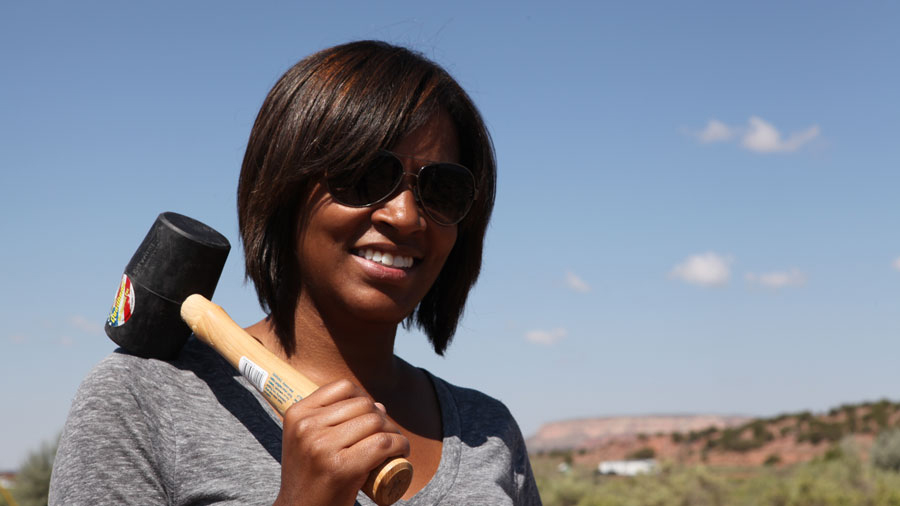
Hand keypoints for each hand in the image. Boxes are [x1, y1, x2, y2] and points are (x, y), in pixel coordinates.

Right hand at [273, 379, 409, 505]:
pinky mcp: (341, 467)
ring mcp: (322, 446)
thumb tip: (379, 405)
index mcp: (297, 414)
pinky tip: (402, 451)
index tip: (370, 417)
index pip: (343, 387)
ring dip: (393, 432)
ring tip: (394, 445)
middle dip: (382, 418)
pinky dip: (400, 445)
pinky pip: (383, 443)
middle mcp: (306, 427)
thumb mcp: (307, 440)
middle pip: (364, 405)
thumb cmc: (311, 475)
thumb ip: (332, 418)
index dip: (364, 398)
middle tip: (386, 436)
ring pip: (376, 422)